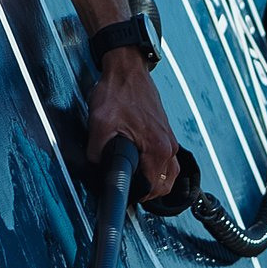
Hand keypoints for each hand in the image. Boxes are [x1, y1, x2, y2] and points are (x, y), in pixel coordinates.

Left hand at [86, 49, 180, 201]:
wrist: (127, 69)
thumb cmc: (117, 93)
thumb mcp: (99, 125)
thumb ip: (96, 153)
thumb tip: (97, 169)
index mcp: (157, 147)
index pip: (154, 188)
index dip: (137, 197)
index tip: (125, 196)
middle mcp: (168, 145)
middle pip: (166, 184)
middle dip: (148, 193)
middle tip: (129, 191)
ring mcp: (170, 138)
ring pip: (170, 174)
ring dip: (155, 182)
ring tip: (136, 182)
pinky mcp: (166, 132)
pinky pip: (168, 160)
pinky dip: (158, 168)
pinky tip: (143, 165)